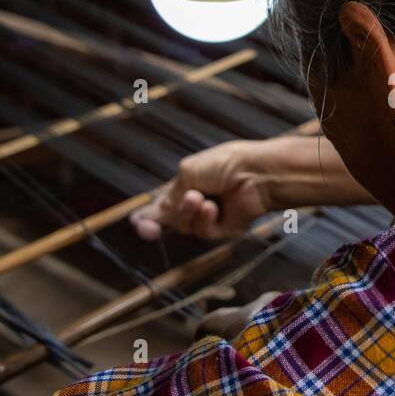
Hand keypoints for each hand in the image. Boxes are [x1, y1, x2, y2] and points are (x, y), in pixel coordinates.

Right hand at [131, 141, 270, 240]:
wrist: (257, 173)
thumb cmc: (225, 163)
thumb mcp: (188, 172)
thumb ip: (170, 194)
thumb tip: (153, 214)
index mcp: (186, 184)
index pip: (161, 205)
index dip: (147, 217)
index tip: (137, 224)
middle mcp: (196, 202)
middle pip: (169, 221)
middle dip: (157, 223)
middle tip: (147, 227)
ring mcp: (211, 217)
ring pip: (185, 227)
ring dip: (188, 213)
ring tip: (199, 197)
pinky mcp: (225, 229)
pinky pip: (205, 232)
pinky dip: (205, 220)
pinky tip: (213, 208)